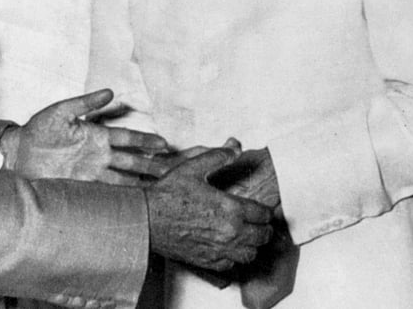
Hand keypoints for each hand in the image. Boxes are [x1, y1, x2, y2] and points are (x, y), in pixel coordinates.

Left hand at [5, 89, 168, 183]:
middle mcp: (99, 155)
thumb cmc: (38, 129)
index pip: (128, 138)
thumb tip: (110, 92)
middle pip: (132, 160)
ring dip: (141, 182)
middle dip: (152, 164)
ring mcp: (91, 172)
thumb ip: (86, 102)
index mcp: (97, 135)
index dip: (146, 141)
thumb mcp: (62, 111)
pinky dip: (120, 196)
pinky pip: (105, 192)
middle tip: (173, 170)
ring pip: (123, 178)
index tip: (164, 144)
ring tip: (160, 188)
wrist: (17, 152)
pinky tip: (134, 201)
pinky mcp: (81, 186)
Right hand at [144, 146, 274, 271]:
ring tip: (248, 236)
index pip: (263, 214)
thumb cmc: (167, 195)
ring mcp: (219, 249)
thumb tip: (235, 147)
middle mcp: (230, 232)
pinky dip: (234, 258)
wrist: (146, 219)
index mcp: (231, 209)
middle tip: (260, 223)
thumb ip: (218, 156)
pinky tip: (228, 248)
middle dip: (263, 228)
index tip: (262, 209)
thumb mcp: (193, 167)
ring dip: (252, 245)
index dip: (266, 211)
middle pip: (262, 236)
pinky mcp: (207, 261)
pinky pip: (231, 265)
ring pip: (250, 254)